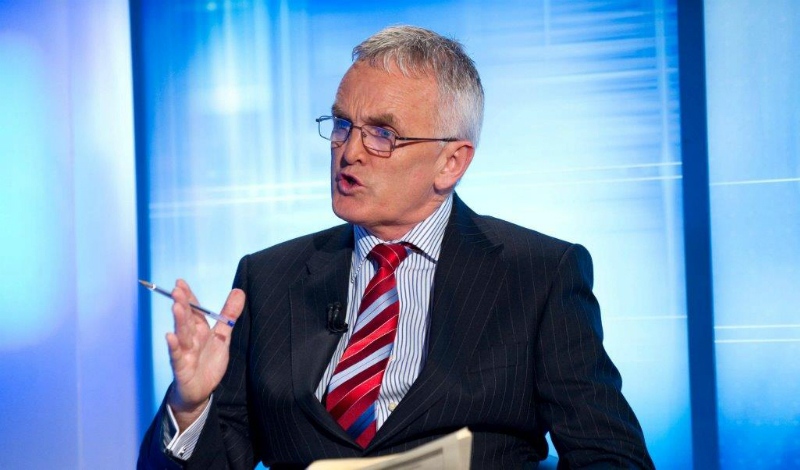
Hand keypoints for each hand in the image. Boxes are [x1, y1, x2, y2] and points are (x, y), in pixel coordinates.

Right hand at [165, 279, 245, 430]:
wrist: (200, 391)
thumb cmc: (208, 362)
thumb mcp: (222, 337)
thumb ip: (228, 315)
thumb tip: (239, 291)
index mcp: (200, 329)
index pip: (193, 309)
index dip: (188, 296)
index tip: (180, 282)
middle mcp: (190, 338)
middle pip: (186, 319)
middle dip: (182, 303)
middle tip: (177, 289)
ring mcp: (185, 352)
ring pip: (181, 334)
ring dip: (179, 320)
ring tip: (176, 306)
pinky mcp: (182, 367)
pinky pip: (177, 356)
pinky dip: (173, 346)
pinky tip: (170, 336)